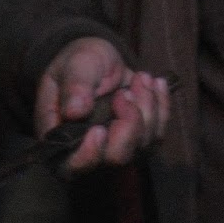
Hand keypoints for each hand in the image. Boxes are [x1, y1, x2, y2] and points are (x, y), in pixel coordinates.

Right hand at [35, 36, 170, 174]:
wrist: (101, 57)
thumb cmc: (79, 61)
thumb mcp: (73, 65)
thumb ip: (74, 87)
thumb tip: (74, 111)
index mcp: (61, 136)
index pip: (73, 165)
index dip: (89, 155)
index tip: (99, 130)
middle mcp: (90, 149)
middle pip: (116, 157)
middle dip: (129, 123)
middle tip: (125, 92)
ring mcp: (118, 145)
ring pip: (143, 144)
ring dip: (148, 107)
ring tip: (141, 78)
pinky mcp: (139, 137)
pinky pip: (159, 132)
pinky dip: (162, 105)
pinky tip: (155, 83)